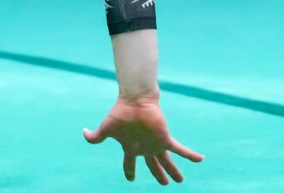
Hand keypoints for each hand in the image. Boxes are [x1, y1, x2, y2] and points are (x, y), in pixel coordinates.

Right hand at [84, 98, 203, 183]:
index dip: (130, 172)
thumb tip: (83, 133)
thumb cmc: (120, 113)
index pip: (130, 163)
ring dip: (173, 171)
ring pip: (166, 161)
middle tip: (164, 183)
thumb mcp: (105, 129)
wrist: (134, 100)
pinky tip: (200, 159)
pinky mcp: (165, 139)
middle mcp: (145, 147)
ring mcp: (155, 144)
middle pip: (153, 165)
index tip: (131, 179)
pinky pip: (180, 149)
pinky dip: (190, 155)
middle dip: (158, 174)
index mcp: (131, 147)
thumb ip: (94, 136)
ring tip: (180, 180)